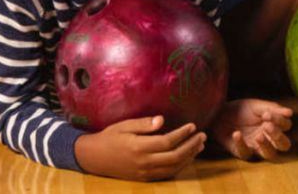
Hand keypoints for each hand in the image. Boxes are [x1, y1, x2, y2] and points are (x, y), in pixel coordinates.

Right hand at [74, 116, 205, 180]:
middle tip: (202, 136)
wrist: (95, 158)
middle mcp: (144, 162)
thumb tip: (162, 120)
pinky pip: (167, 174)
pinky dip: (180, 166)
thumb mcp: (123, 125)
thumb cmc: (109, 137)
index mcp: (138, 147)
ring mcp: (145, 172)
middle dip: (191, 146)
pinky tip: (187, 157)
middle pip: (175, 156)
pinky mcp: (145, 178)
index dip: (182, 134)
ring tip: (199, 145)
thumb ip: (143, 124)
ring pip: (174, 167)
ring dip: (189, 156)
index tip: (192, 126)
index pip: (167, 141)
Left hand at [209, 99, 292, 160]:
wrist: (218, 113)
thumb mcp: (256, 106)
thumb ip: (272, 109)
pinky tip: (236, 134)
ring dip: (266, 146)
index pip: (286, 126)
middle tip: (267, 126)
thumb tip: (290, 112)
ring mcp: (256, 147)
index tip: (267, 114)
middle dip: (278, 137)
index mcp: (274, 125)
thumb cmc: (241, 110)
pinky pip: (245, 153)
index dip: (280, 121)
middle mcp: (268, 138)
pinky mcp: (242, 152)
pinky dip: (241, 144)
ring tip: (258, 136)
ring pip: (270, 155)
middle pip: (284, 145)